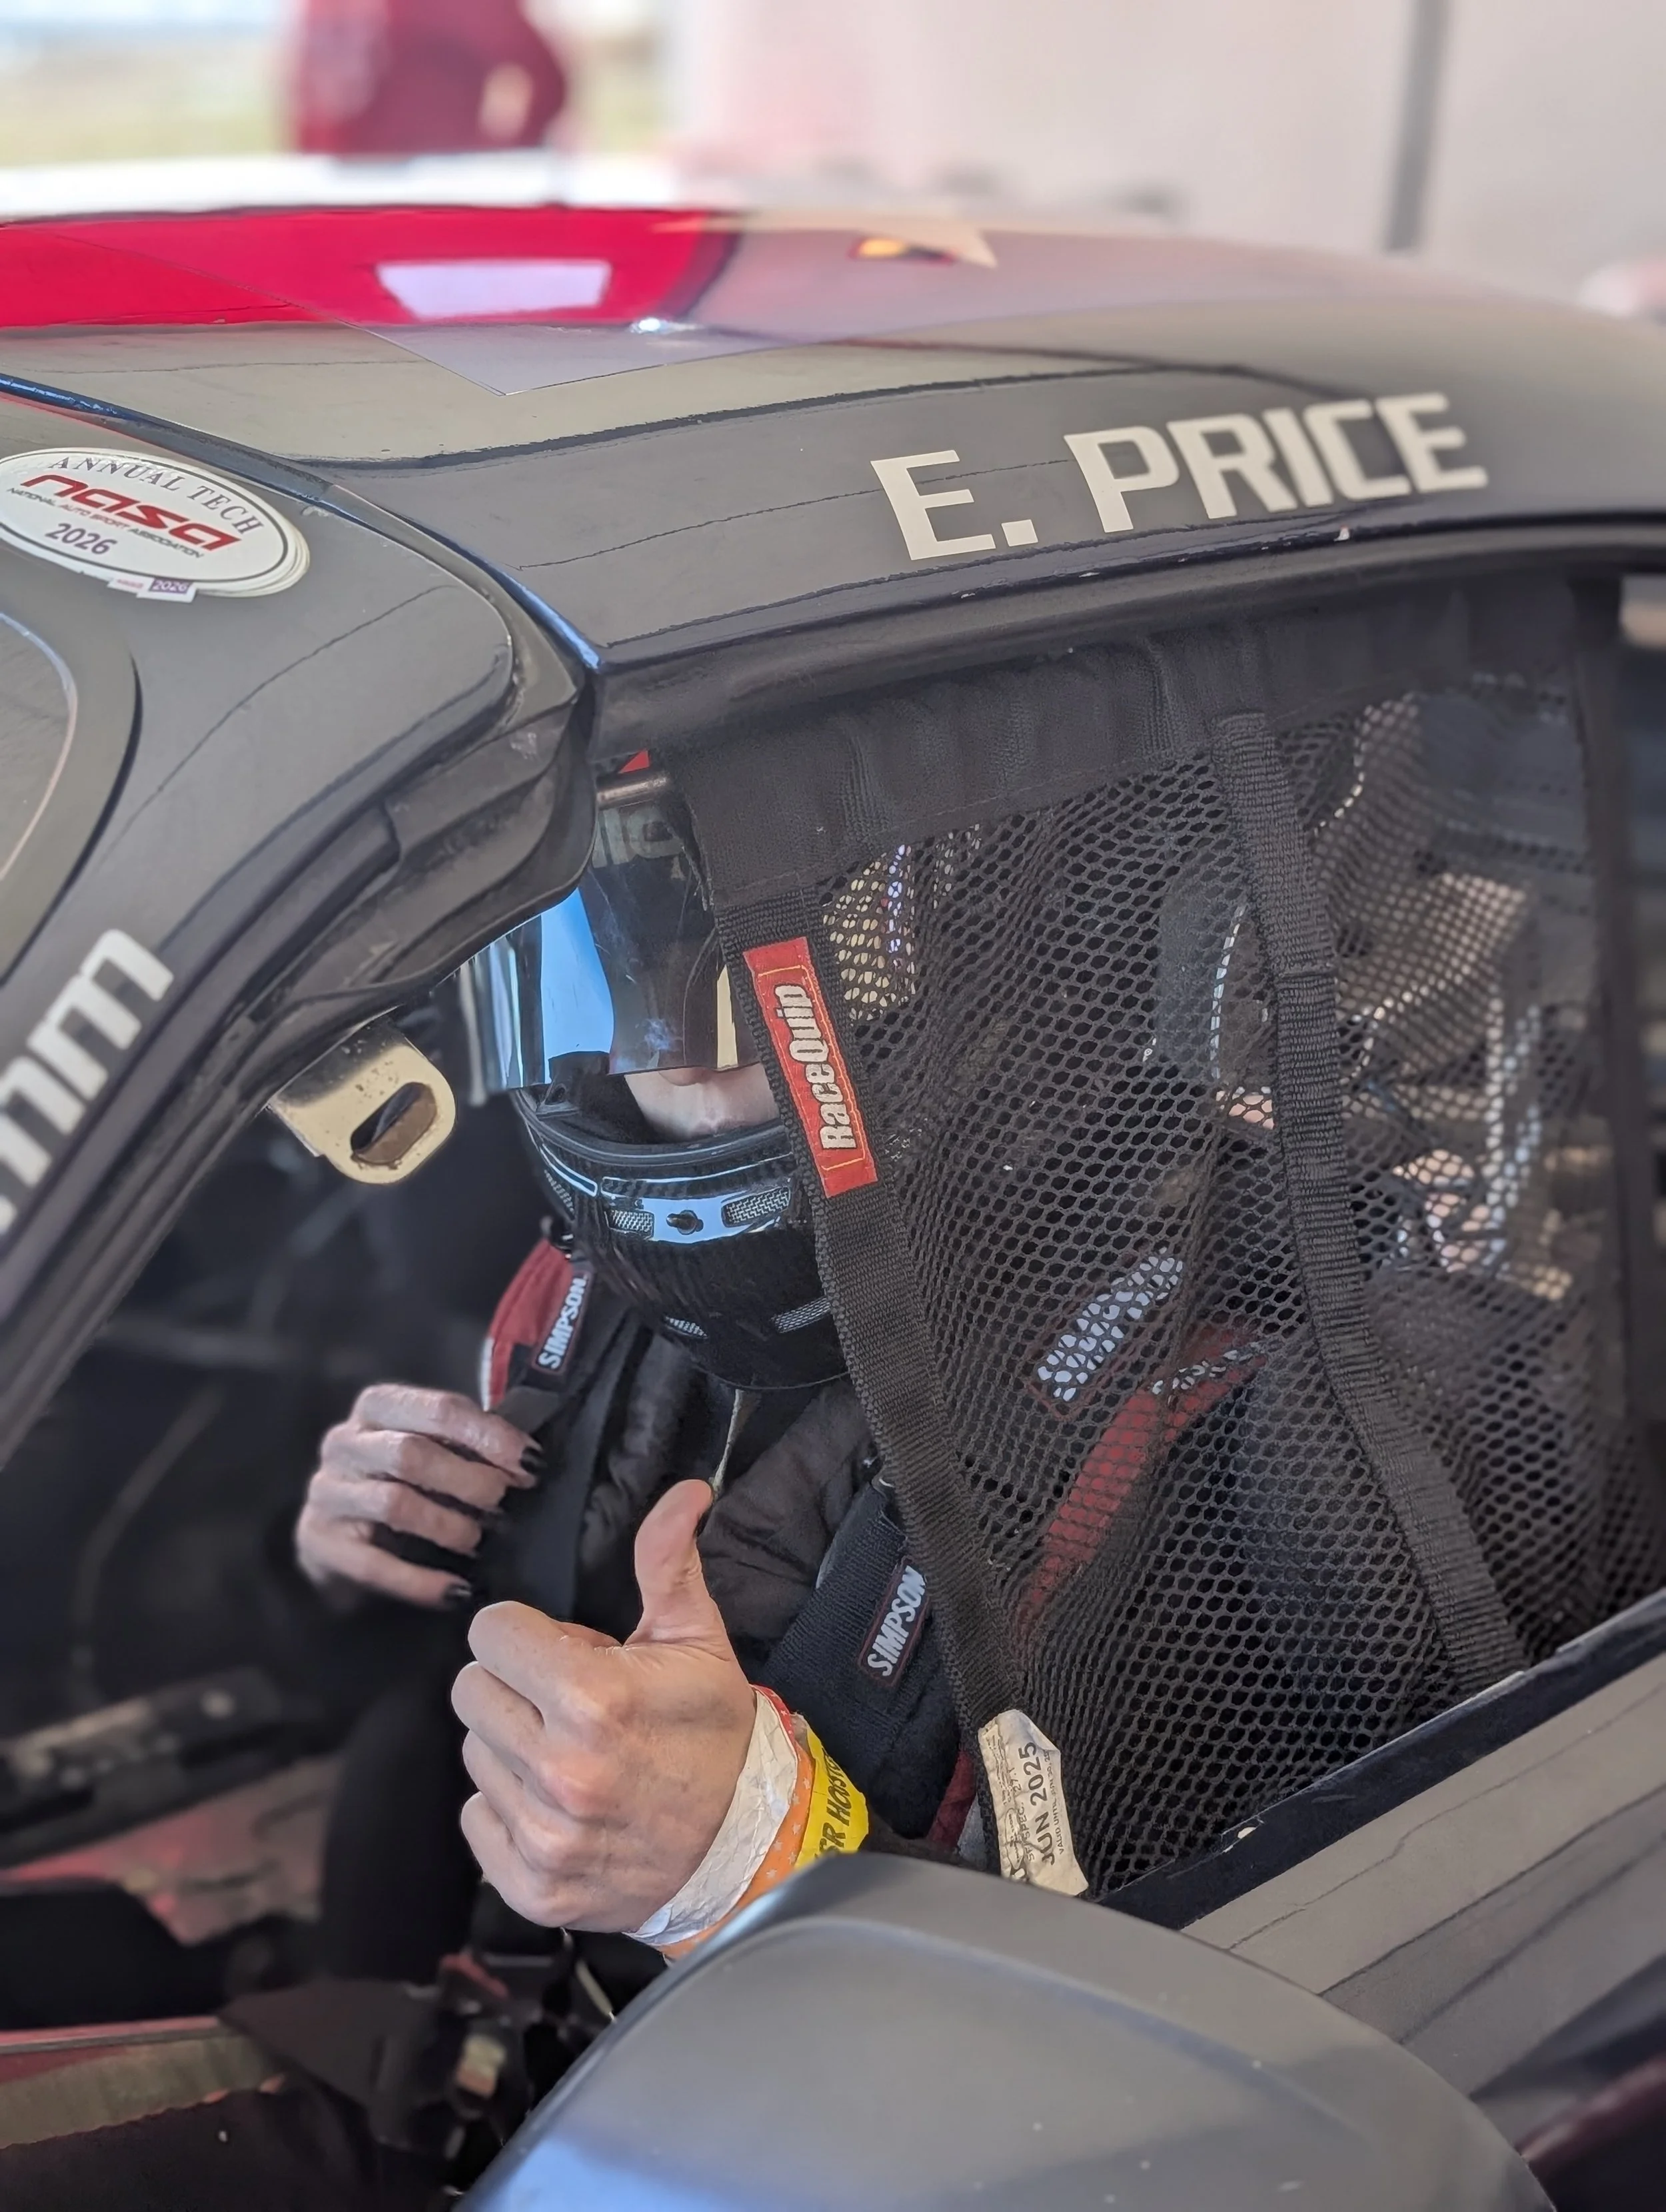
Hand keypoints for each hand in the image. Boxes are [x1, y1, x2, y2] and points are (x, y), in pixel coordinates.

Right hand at [295, 1383, 537, 1607]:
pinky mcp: (318, 1541)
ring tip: (478, 1541)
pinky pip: (373, 1564)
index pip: (440, 1408)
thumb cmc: (401, 1482)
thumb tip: (529, 1463)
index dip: (491, 1436)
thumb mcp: (432, 1451)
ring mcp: (326, 1491)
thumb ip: (470, 1447)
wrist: (340, 1537)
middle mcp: (345, 1441)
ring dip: (447, 1525)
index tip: (530, 1463)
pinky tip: (455, 1591)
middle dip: (469, 1480)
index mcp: (379, 1407)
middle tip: (504, 1503)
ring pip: (394, 1503)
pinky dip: (420, 1581)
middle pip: (412, 1454)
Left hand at [453, 1480, 756, 1929]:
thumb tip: (684, 1491)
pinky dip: (509, 1808)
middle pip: (470, 1690)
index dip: (524, 1634)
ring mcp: (543, 1834)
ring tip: (569, 1754)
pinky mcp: (530, 1884)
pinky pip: (475, 1818)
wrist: (741, 1850)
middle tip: (565, 1703)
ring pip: (473, 1753)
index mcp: (593, 1698)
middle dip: (513, 1686)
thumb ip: (668, 1563)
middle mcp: (560, 1770)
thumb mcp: (698, 1642)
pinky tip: (560, 1803)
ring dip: (512, 1747)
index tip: (560, 1651)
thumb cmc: (714, 1737)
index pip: (489, 1633)